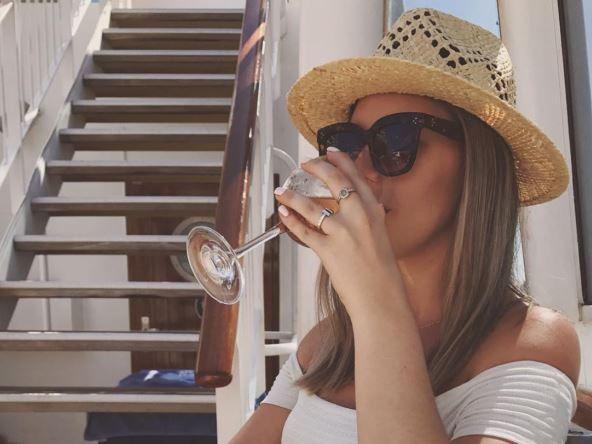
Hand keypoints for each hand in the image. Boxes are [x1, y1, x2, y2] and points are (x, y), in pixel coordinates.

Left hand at [274, 148, 406, 314]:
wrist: (381, 298)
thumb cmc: (382, 272)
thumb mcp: (380, 235)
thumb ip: (365, 218)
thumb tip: (348, 208)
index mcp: (374, 211)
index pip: (356, 177)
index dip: (341, 161)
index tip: (330, 152)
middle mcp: (359, 217)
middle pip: (335, 181)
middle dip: (317, 167)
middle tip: (305, 164)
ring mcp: (342, 233)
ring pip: (312, 205)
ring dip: (293, 196)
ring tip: (282, 190)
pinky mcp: (328, 250)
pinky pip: (304, 230)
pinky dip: (290, 220)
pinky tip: (283, 213)